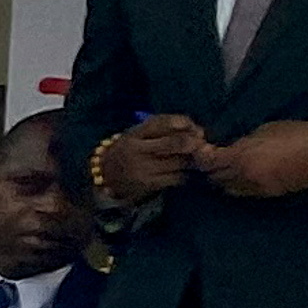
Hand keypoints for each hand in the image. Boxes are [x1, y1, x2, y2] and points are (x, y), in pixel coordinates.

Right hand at [86, 114, 205, 207]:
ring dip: (192, 159)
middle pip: (174, 143)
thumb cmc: (130, 150)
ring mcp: (141, 168)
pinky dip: (185, 174)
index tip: (193, 127)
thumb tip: (200, 132)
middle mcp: (136, 150)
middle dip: (193, 142)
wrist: (105, 176)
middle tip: (201, 144)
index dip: (183, 123)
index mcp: (134, 133)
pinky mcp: (148, 184)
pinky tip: (183, 172)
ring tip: (193, 158)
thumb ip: (165, 128)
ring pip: (179, 162)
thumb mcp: (140, 134)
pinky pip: (177, 177)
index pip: (162, 122)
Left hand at [194, 119, 307, 201]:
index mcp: (242, 157)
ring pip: (226, 189)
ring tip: (226, 167)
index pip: (207, 162)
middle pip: (213, 178)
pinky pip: (243, 193)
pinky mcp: (268, 195)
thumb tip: (228, 148)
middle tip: (211, 157)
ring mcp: (256, 188)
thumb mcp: (265, 130)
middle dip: (209, 168)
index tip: (202, 148)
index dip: (200, 156)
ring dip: (222, 179)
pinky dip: (237, 185)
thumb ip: (242, 142)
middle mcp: (244, 176)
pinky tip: (242, 175)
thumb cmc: (299, 133)